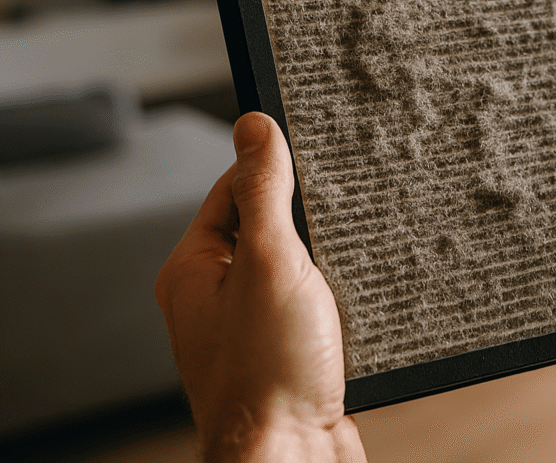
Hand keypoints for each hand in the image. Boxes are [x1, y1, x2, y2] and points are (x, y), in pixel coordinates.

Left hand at [155, 112, 366, 462]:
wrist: (293, 459)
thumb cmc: (269, 372)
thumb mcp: (269, 261)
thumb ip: (262, 191)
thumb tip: (253, 126)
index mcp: (194, 269)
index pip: (232, 190)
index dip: (274, 169)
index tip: (315, 154)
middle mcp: (215, 297)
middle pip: (266, 228)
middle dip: (307, 221)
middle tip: (342, 214)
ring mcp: (251, 328)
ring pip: (296, 269)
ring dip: (327, 264)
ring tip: (351, 262)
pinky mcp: (286, 354)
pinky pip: (314, 307)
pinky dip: (338, 300)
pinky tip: (361, 300)